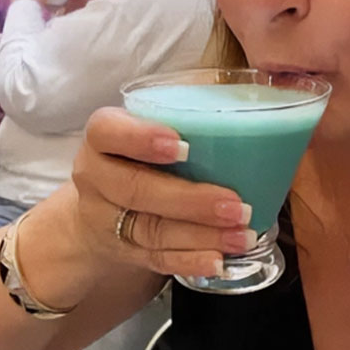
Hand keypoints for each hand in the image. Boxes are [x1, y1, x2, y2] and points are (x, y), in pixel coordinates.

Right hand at [72, 107, 254, 277]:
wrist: (99, 206)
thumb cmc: (140, 153)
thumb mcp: (149, 125)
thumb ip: (188, 108)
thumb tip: (252, 89)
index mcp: (102, 138)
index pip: (107, 132)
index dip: (141, 139)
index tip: (182, 145)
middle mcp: (97, 178)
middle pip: (136, 190)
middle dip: (190, 200)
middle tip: (236, 204)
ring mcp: (107, 219)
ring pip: (152, 229)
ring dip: (201, 235)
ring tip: (243, 234)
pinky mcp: (124, 251)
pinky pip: (156, 259)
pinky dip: (189, 261)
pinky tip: (219, 260)